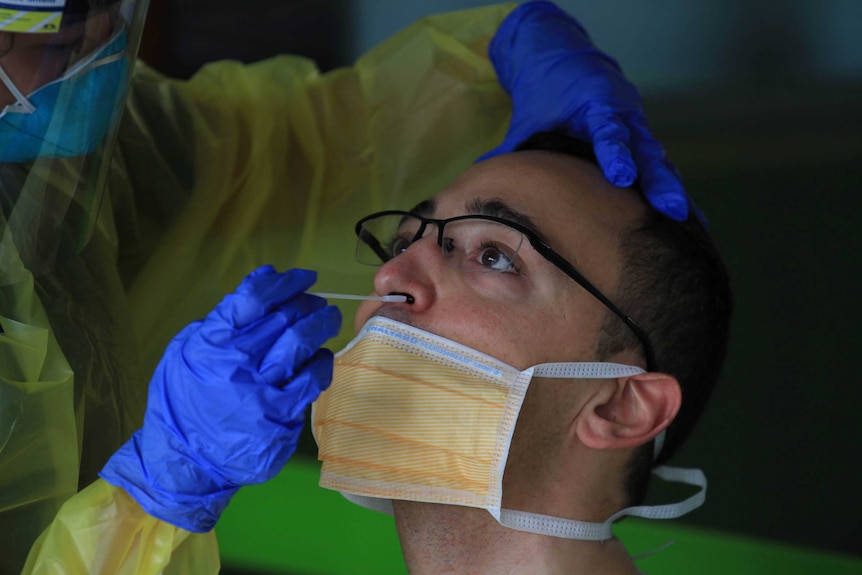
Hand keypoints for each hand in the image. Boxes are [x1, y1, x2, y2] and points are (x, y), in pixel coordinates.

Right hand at [100, 266, 341, 531]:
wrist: (183, 459)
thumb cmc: (184, 400)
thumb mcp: (186, 352)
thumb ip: (220, 321)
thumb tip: (261, 284)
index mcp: (212, 342)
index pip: (255, 298)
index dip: (285, 283)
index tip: (303, 277)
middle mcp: (237, 363)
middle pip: (284, 318)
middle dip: (307, 303)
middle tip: (317, 302)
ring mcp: (260, 391)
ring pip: (301, 344)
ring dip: (320, 325)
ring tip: (327, 318)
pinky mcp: (280, 417)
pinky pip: (311, 381)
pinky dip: (321, 363)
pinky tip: (321, 358)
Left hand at [479, 0, 701, 222]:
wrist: (567, 63)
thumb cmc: (548, 95)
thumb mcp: (530, 120)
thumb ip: (513, 151)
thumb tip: (480, 180)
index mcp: (596, 108)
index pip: (609, 131)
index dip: (616, 153)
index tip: (622, 177)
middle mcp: (624, 119)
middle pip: (647, 152)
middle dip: (660, 182)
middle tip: (671, 210)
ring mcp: (638, 131)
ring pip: (659, 163)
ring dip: (672, 191)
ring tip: (685, 222)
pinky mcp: (642, 142)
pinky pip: (660, 167)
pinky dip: (673, 190)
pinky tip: (692, 220)